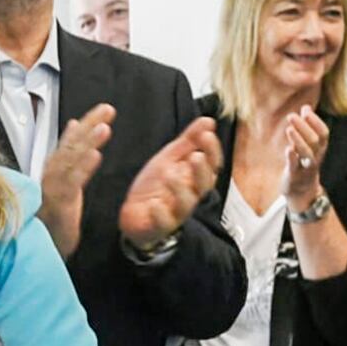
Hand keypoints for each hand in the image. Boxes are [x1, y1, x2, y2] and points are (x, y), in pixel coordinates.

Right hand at [39, 103, 114, 257]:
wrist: (36, 251)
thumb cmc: (48, 220)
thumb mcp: (61, 184)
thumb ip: (68, 156)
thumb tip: (74, 126)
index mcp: (53, 172)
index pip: (69, 144)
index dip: (85, 126)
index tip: (101, 110)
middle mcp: (49, 177)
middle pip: (69, 146)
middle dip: (88, 126)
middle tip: (107, 109)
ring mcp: (51, 190)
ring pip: (69, 161)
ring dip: (86, 142)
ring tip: (104, 127)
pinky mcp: (57, 206)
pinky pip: (70, 184)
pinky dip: (81, 169)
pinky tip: (94, 156)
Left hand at [119, 116, 220, 249]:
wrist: (136, 213)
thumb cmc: (157, 185)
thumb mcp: (171, 157)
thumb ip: (189, 140)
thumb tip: (208, 120)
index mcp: (194, 177)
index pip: (211, 163)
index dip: (211, 150)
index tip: (206, 135)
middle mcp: (190, 194)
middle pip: (203, 184)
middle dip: (201, 170)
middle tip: (195, 156)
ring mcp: (176, 212)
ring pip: (186, 204)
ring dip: (180, 189)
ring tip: (170, 176)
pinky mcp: (160, 225)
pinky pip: (163, 222)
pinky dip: (160, 214)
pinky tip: (154, 205)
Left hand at [281, 105, 328, 209]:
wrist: (301, 190)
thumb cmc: (303, 162)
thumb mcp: (307, 145)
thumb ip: (307, 127)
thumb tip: (306, 107)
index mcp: (320, 148)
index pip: (323, 133)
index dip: (316, 121)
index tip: (305, 110)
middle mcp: (316, 157)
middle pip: (315, 141)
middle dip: (304, 127)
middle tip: (291, 115)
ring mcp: (306, 167)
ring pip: (307, 153)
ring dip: (298, 140)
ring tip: (289, 128)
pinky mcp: (294, 175)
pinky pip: (295, 166)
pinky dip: (292, 158)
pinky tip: (288, 149)